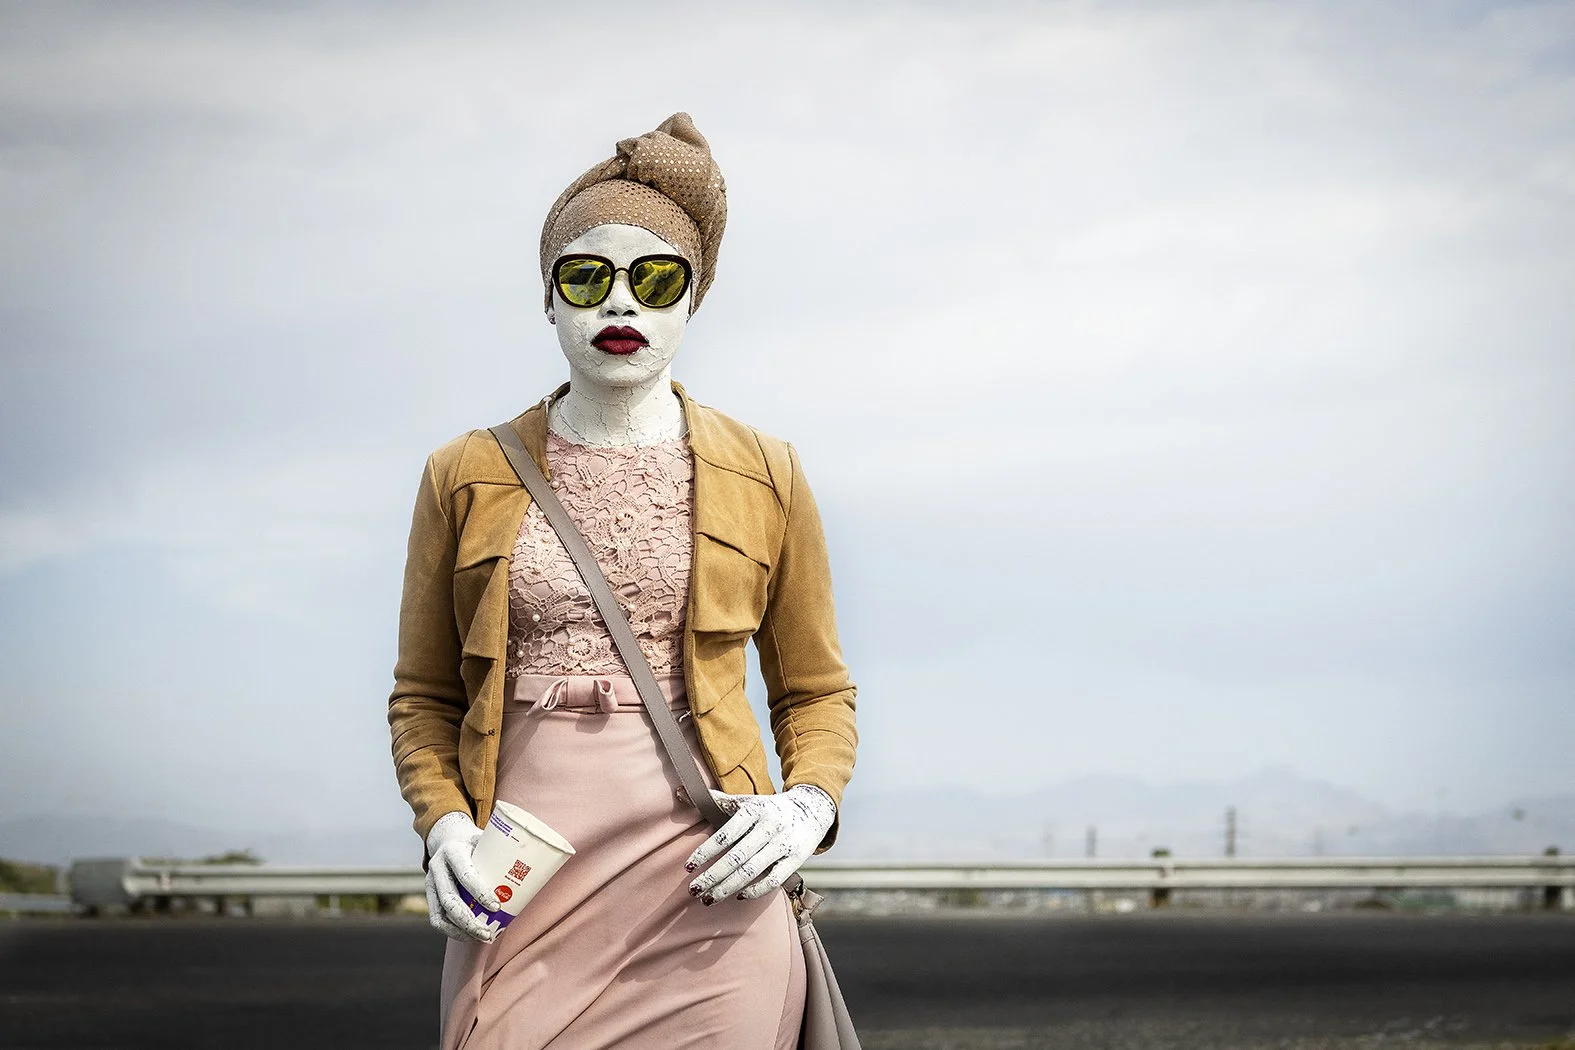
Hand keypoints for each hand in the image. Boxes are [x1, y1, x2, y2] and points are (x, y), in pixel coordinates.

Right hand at [424, 811, 498, 942]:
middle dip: (469, 920)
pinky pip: (436, 918)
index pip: (465, 873)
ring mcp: (430, 882)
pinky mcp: (429, 894)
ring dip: (461, 930)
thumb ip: (504, 850)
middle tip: (489, 932)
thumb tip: (538, 864)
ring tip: (483, 937)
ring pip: (441, 913)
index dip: (479, 892)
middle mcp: (437, 866)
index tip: (497, 906)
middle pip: (450, 899)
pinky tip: (468, 936)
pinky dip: (451, 931)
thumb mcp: (486, 838)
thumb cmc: (475, 841)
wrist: (447, 837)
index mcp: (453, 850)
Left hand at [684, 784, 834, 903]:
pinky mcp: (796, 859)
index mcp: (754, 810)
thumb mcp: (745, 801)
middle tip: (693, 890)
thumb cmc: (768, 808)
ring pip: (752, 871)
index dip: (705, 852)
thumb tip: (678, 791)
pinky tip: (738, 896)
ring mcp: (783, 844)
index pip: (726, 835)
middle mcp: (769, 827)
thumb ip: (714, 799)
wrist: (812, 810)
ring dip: (728, 888)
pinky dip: (755, 890)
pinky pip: (774, 880)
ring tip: (708, 899)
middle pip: (736, 857)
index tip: (688, 867)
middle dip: (713, 876)